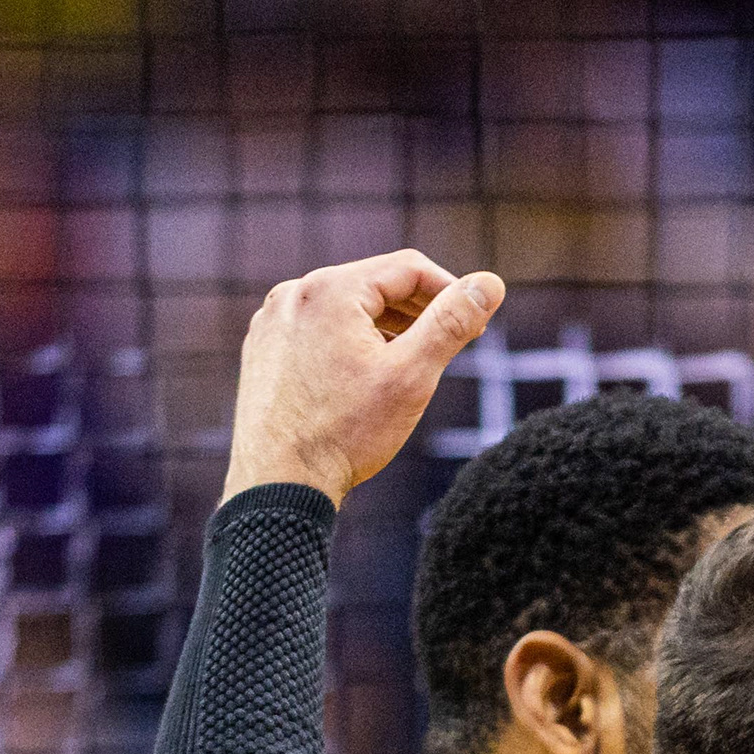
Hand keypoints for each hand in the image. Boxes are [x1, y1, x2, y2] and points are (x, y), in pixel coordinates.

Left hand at [222, 252, 505, 506]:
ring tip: (412, 364)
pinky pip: (318, 330)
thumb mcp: (412, 375)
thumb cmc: (345, 433)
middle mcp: (293, 294)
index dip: (451, 292)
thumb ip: (452, 323)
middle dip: (418, 311)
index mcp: (330, 289)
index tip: (476, 325)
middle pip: (375, 286)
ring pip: (346, 309)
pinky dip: (350, 343)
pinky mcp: (263, 348)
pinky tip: (366, 378)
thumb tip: (489, 284)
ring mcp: (273, 321)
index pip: (408, 269)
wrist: (277, 484)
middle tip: (451, 345)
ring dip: (385, 328)